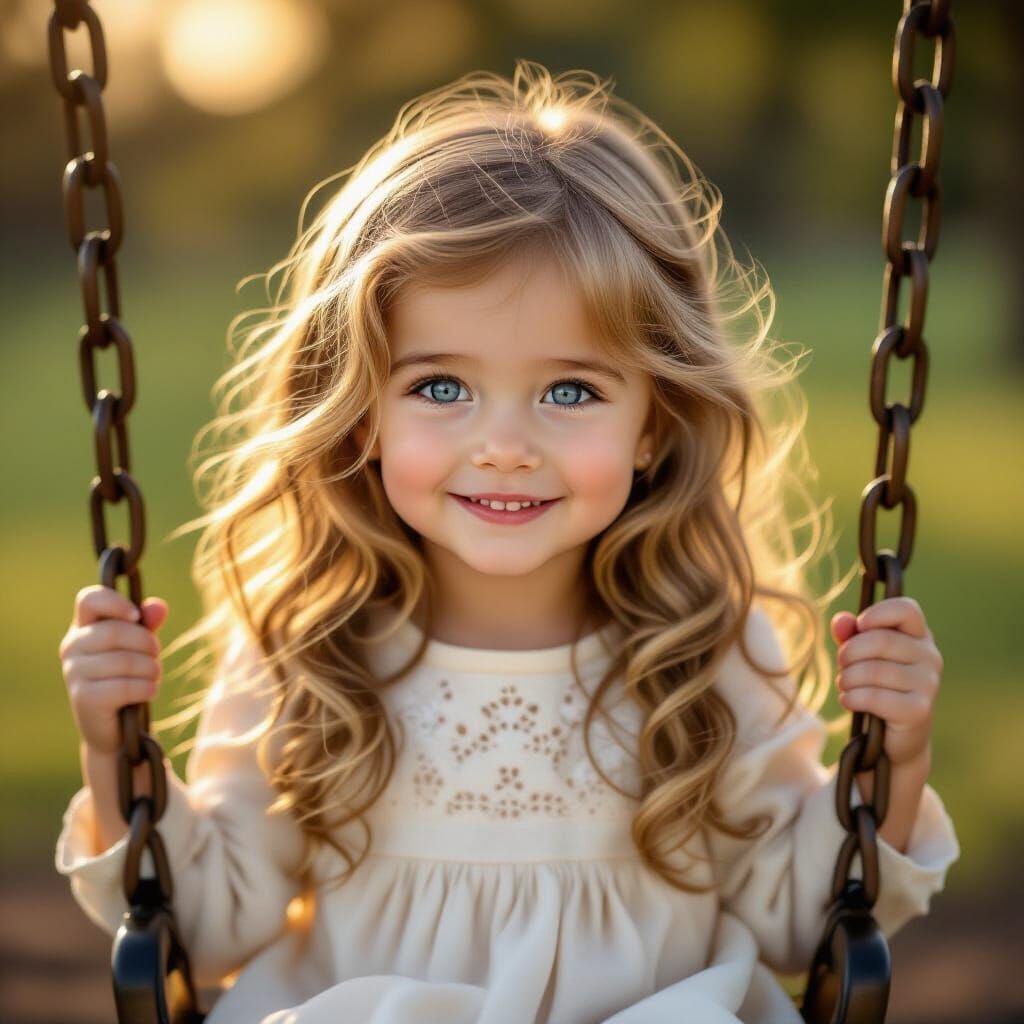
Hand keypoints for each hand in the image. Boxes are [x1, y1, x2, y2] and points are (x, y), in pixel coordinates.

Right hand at [59, 585, 168, 754]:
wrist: (116, 729)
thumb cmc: (128, 678)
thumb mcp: (139, 648)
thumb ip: (148, 625)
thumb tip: (159, 607)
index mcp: (83, 627)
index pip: (89, 599)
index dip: (115, 602)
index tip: (136, 616)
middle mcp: (72, 647)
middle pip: (115, 631)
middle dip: (147, 643)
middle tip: (155, 657)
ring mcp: (74, 673)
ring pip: (126, 660)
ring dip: (151, 669)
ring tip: (153, 676)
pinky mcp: (83, 699)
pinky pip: (126, 686)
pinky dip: (147, 688)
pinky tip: (149, 692)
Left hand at [831, 596, 940, 766]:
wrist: (896, 736)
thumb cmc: (877, 686)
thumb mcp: (861, 656)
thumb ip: (850, 635)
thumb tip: (840, 621)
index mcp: (919, 636)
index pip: (907, 609)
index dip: (878, 613)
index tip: (860, 625)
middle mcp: (930, 657)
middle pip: (880, 640)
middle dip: (849, 653)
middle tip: (842, 666)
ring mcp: (928, 684)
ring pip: (873, 670)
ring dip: (848, 679)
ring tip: (845, 685)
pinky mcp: (919, 710)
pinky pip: (875, 697)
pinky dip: (853, 698)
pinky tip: (848, 700)